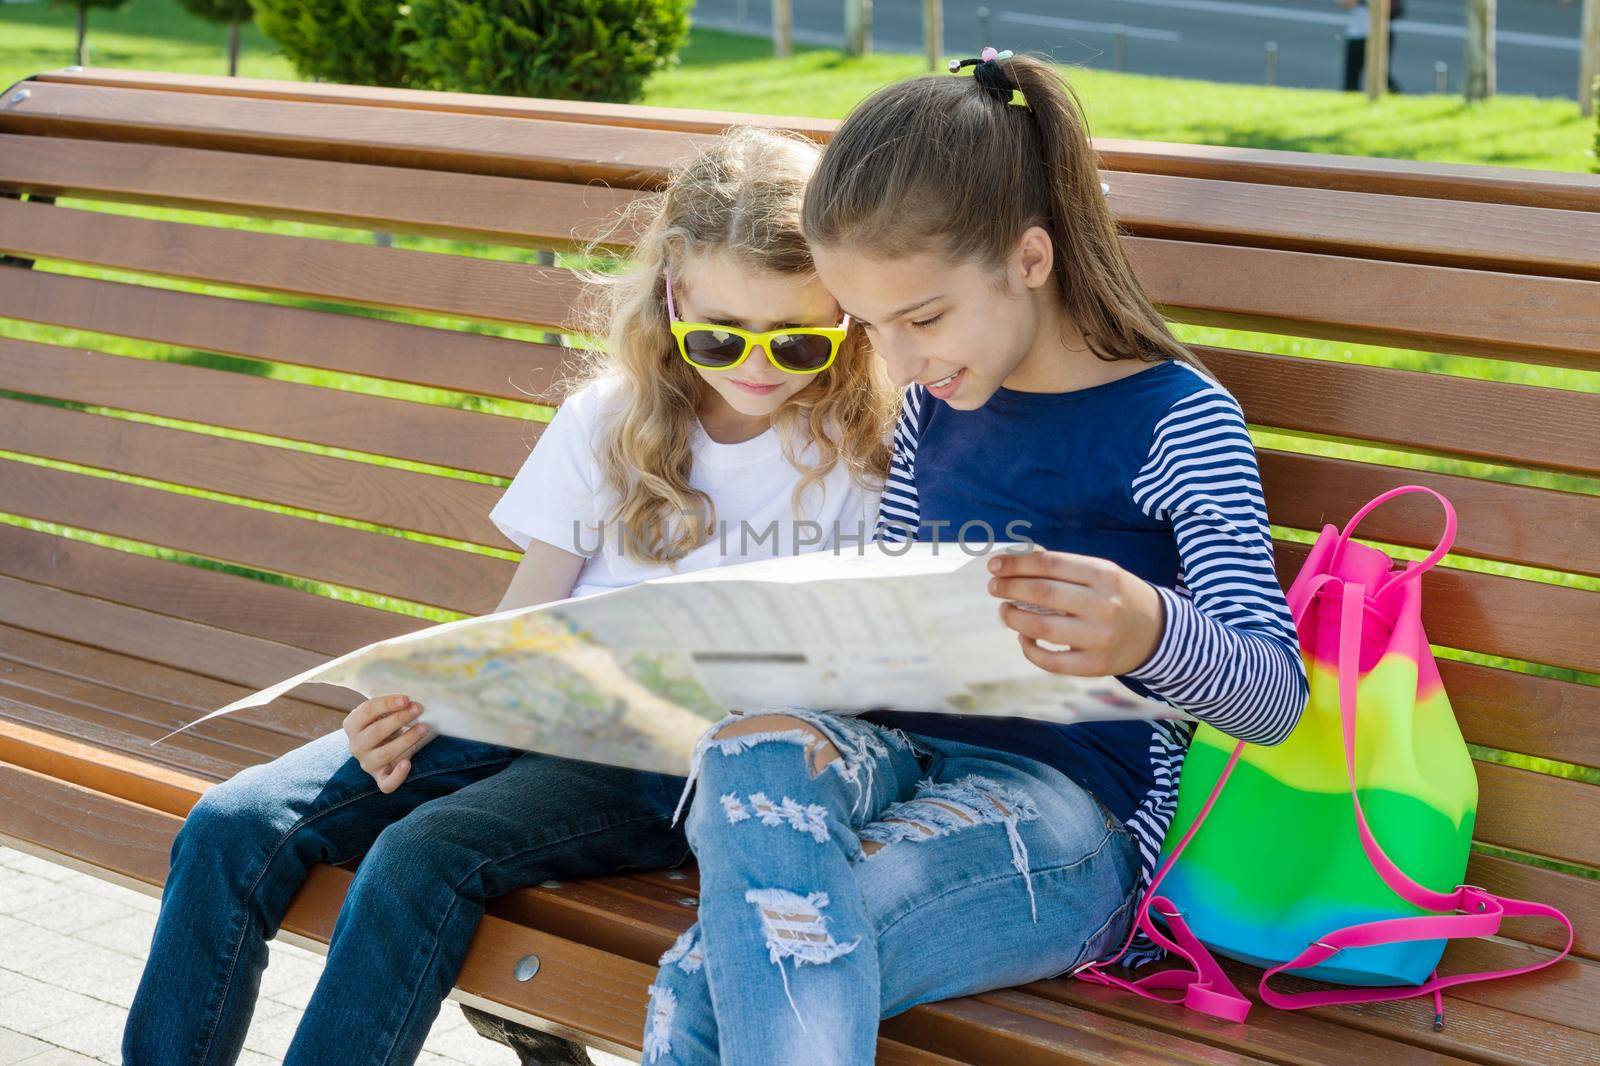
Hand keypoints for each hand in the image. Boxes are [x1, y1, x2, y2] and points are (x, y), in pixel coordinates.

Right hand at [343, 694, 434, 792]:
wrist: (381, 747)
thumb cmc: (384, 725)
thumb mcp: (382, 713)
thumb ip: (391, 707)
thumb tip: (410, 702)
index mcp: (352, 725)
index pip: (367, 711)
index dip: (387, 704)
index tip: (406, 699)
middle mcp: (356, 745)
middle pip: (376, 732)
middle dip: (399, 719)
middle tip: (418, 710)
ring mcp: (367, 763)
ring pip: (384, 754)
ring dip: (406, 739)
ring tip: (424, 728)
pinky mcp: (380, 778)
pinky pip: (386, 783)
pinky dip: (398, 775)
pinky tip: (407, 763)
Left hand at [987, 549, 1164, 676]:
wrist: (1159, 633)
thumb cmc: (1119, 597)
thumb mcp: (1101, 573)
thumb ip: (1064, 567)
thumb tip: (1017, 560)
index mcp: (1104, 575)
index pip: (1049, 564)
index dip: (1016, 563)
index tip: (995, 565)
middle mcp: (1103, 605)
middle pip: (1042, 593)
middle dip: (1009, 588)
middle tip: (994, 587)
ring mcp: (1100, 637)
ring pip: (1041, 627)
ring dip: (1013, 617)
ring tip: (1005, 611)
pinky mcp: (1095, 665)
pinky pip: (1051, 661)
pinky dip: (1029, 648)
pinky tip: (1024, 637)